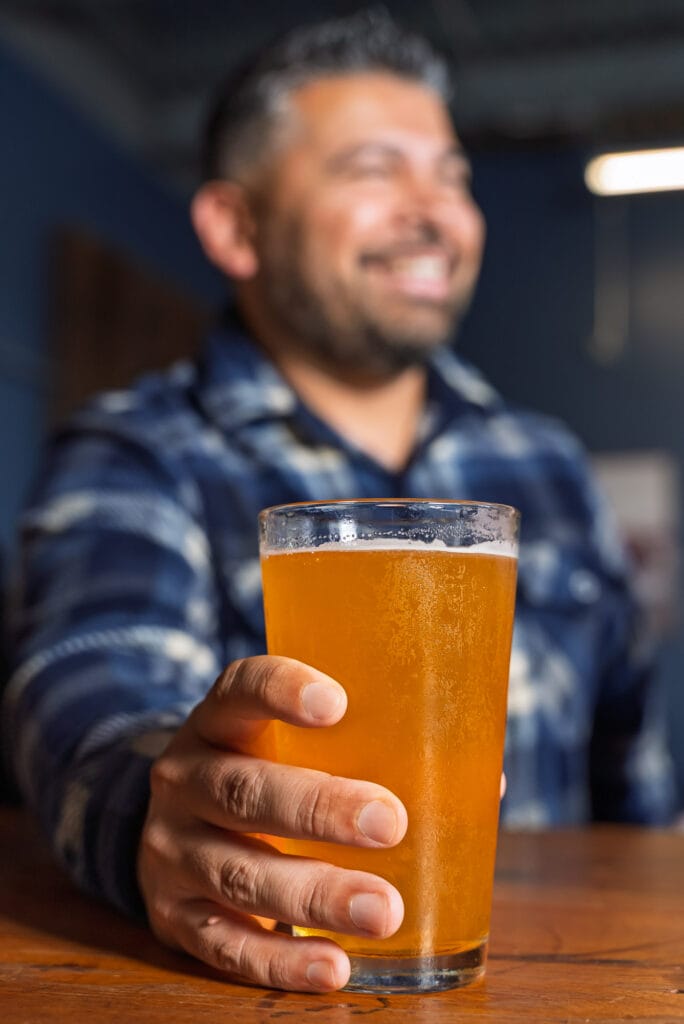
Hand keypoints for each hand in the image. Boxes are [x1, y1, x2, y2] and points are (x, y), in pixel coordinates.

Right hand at [137, 656, 406, 991]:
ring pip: (239, 872)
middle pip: (244, 789)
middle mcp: (185, 777)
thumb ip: (371, 752)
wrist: (171, 833)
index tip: (338, 704)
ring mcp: (171, 849)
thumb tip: (488, 784)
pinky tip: (334, 966)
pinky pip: (225, 944)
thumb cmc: (263, 776)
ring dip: (316, 893)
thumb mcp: (289, 748)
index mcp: (220, 721)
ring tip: (384, 910)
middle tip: (389, 823)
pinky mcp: (173, 916)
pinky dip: (281, 960)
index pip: (241, 688)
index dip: (282, 690)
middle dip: (318, 808)